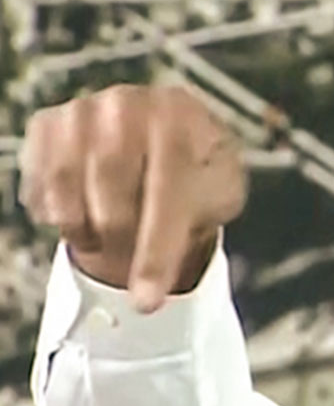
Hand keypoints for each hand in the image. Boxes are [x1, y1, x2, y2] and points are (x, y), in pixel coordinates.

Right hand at [19, 84, 246, 311]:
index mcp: (184, 117)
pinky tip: (82, 214)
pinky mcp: (48, 123)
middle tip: (131, 254)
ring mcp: (84, 110)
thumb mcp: (221, 195)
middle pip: (112, 196)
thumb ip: (202, 220)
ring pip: (69, 193)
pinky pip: (41, 186)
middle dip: (122, 242)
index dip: (156, 254)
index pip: (166, 193)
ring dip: (86, 230)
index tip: (147, 302)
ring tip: (108, 233)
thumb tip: (161, 270)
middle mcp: (129, 104)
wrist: (168, 137)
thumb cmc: (198, 175)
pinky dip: (57, 213)